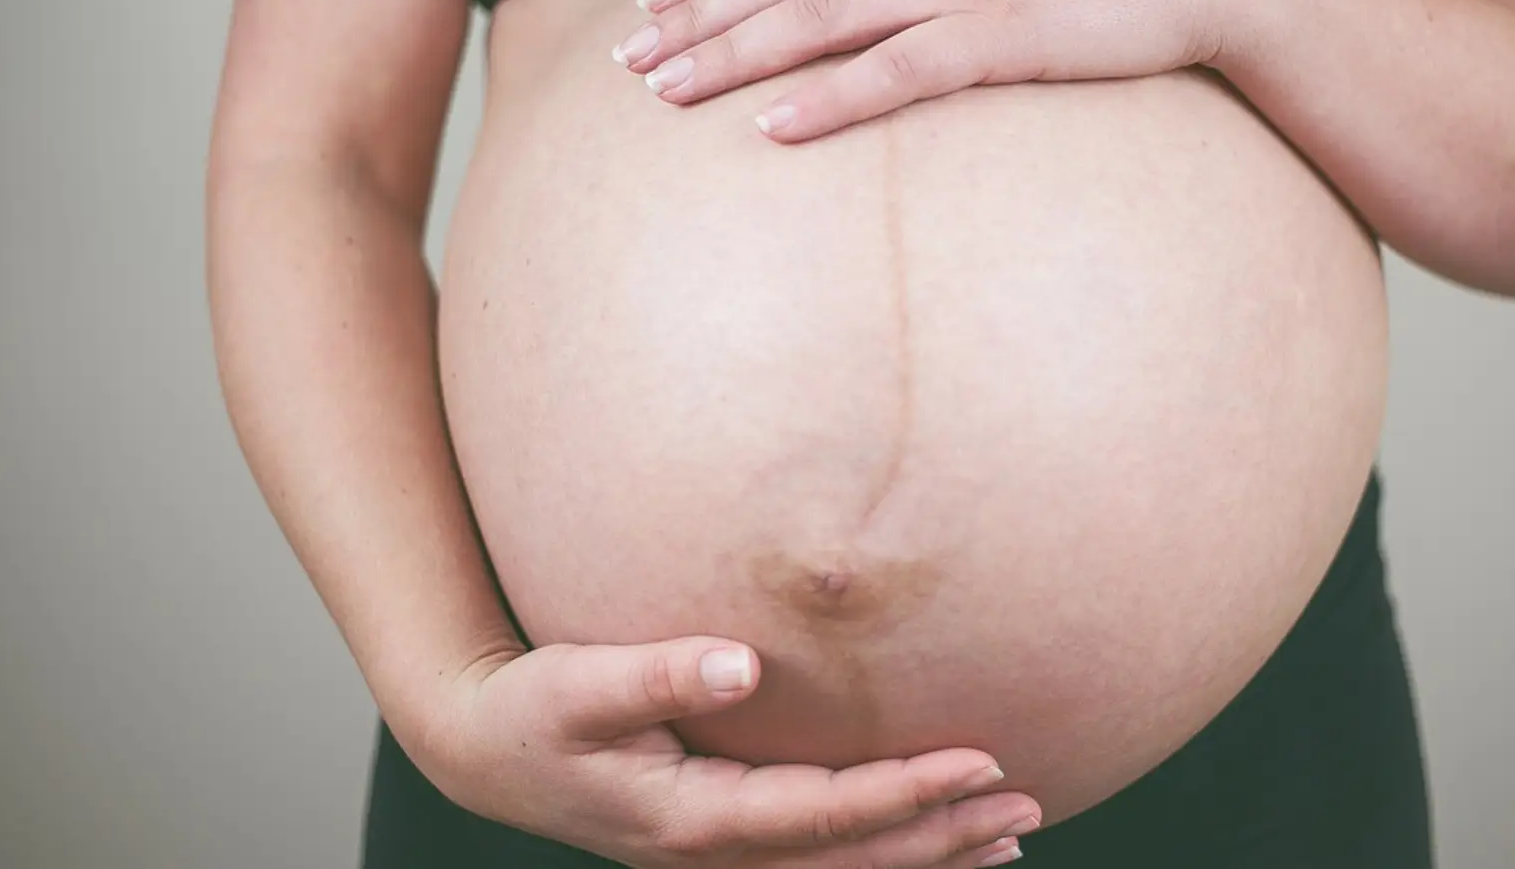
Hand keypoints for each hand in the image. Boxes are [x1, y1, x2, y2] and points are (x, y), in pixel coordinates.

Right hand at [405, 637, 1041, 868]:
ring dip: (928, 858)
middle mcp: (715, 856)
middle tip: (1028, 807)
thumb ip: (657, 675)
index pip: (825, 817)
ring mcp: (720, 861)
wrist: (487, 752)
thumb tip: (741, 665)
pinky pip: (822, 865)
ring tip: (1008, 840)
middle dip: (943, 836)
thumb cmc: (533, 710)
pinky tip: (931, 842)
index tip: (980, 763)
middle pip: (852, 861)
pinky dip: (884, 859)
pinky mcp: (723, 845)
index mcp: (692, 821)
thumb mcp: (579, 686)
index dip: (906, 794)